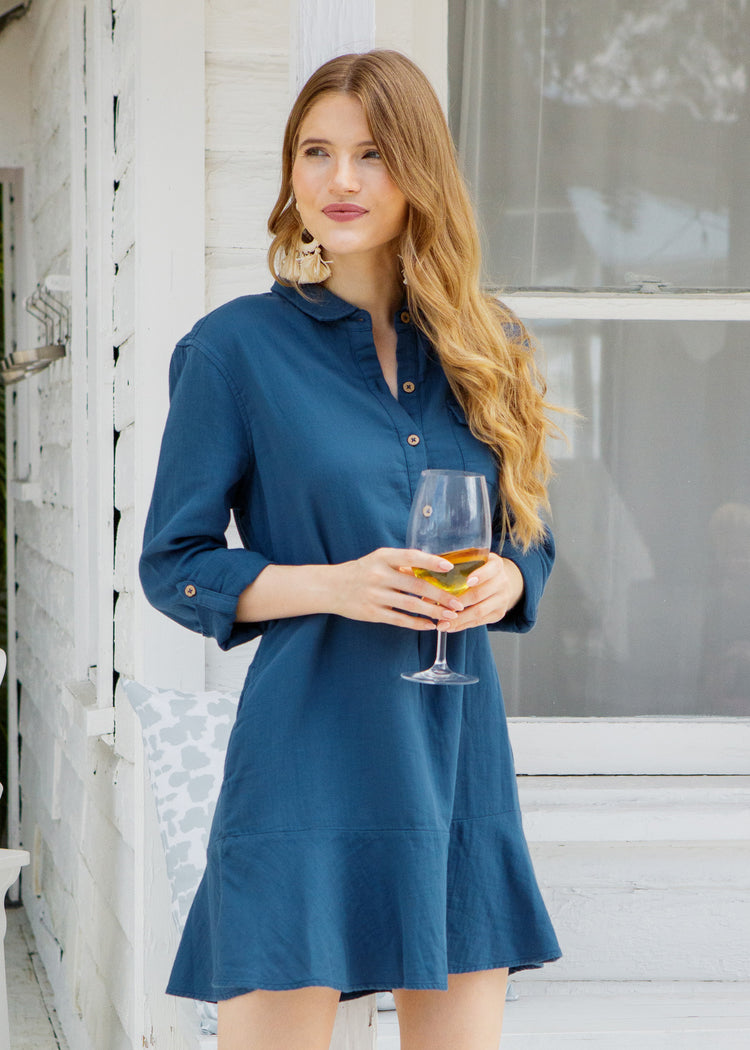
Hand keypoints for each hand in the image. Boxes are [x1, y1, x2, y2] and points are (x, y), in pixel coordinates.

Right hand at [331, 547, 464, 630]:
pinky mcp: (372, 613)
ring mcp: (375, 595)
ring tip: (449, 615)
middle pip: (416, 585)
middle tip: (458, 602)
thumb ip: (402, 564)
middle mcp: (379, 575)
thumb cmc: (361, 571)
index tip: (449, 567)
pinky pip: (400, 619)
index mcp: (383, 557)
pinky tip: (430, 625)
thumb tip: (432, 568)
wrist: (331, 587)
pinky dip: (417, 623)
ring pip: (411, 605)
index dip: (431, 561)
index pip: (411, 557)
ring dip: (433, 611)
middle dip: (440, 595)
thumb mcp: (378, 560)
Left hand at [435, 553, 523, 631]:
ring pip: (478, 611)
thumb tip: (431, 573)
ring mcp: (502, 599)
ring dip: (458, 619)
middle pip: (479, 594)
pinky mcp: (498, 614)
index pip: (491, 569)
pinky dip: (462, 625)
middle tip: (439, 607)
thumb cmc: (480, 569)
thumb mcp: (475, 560)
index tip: (467, 581)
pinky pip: (479, 621)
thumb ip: (459, 564)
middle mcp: (502, 582)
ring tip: (441, 623)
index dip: (480, 575)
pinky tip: (450, 626)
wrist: (501, 581)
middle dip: (457, 602)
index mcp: (496, 565)